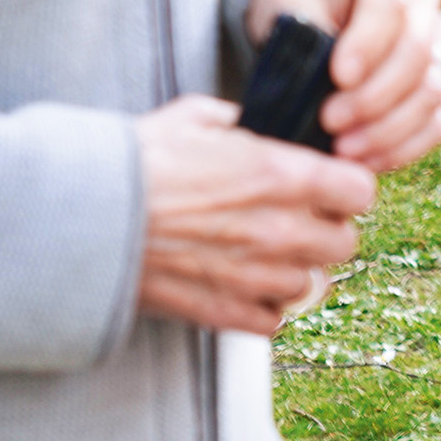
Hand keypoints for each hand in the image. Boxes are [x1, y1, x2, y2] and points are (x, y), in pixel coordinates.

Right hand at [135, 93, 375, 333]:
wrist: (79, 218)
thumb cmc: (134, 163)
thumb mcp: (196, 118)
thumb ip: (243, 123)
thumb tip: (259, 127)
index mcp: (280, 175)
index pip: (360, 191)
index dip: (347, 187)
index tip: (330, 186)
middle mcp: (277, 229)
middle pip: (345, 243)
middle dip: (327, 229)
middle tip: (301, 221)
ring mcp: (252, 276)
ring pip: (312, 284)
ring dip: (296, 270)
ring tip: (268, 255)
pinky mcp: (221, 312)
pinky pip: (273, 322)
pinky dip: (265, 308)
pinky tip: (245, 286)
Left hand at [246, 0, 440, 171]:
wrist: (312, 20)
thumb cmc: (297, 7)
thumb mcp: (288, 4)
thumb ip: (308, 31)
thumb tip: (325, 80)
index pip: (391, 2)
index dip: (369, 44)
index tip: (338, 77)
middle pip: (418, 49)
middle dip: (375, 94)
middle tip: (330, 121)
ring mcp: (439, 41)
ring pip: (435, 88)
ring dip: (389, 127)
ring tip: (343, 150)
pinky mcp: (439, 83)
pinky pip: (438, 122)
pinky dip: (404, 148)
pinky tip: (365, 161)